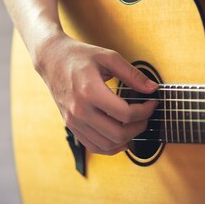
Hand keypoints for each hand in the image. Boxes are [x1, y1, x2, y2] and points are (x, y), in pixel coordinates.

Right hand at [34, 33, 158, 154]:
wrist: (52, 59)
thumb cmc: (79, 56)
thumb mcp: (109, 57)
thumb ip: (133, 74)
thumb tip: (152, 88)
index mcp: (90, 91)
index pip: (125, 114)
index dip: (145, 111)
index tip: (152, 103)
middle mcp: (79, 110)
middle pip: (118, 134)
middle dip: (139, 127)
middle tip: (146, 116)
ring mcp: (73, 120)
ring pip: (107, 145)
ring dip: (127, 139)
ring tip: (135, 125)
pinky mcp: (71, 126)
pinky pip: (94, 146)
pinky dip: (111, 147)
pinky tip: (121, 138)